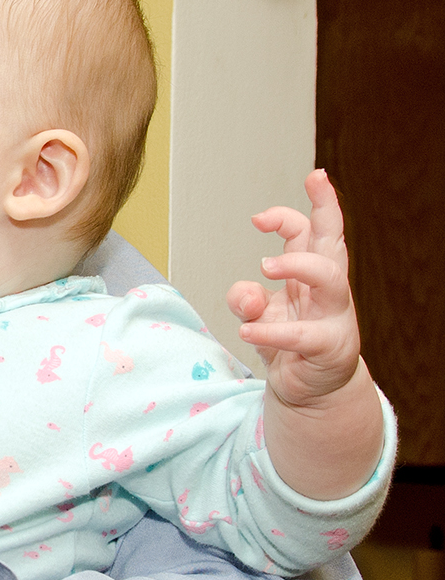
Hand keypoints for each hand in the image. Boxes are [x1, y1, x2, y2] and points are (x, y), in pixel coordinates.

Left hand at [224, 169, 362, 407]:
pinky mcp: (329, 347)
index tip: (259, 218)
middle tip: (302, 189)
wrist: (309, 389)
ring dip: (297, 264)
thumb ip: (247, 299)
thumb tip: (246, 291)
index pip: (310, 232)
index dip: (291, 215)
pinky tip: (247, 330)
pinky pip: (302, 335)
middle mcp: (327, 289)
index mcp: (311, 273)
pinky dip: (271, 331)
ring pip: (329, 278)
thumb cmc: (287, 341)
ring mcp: (333, 316)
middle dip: (327, 208)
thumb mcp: (260, 314)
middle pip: (333, 240)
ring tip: (263, 266)